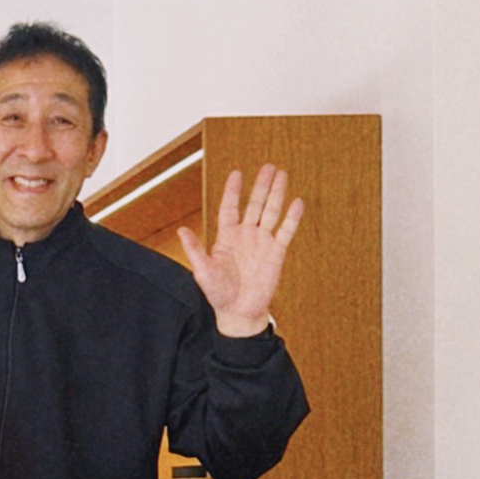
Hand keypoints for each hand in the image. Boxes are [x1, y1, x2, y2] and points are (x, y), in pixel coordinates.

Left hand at [177, 163, 302, 337]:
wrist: (239, 312)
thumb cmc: (219, 293)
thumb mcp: (203, 271)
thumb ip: (195, 250)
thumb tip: (182, 230)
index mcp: (226, 236)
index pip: (230, 207)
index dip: (233, 191)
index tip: (237, 173)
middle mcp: (245, 235)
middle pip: (254, 204)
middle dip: (261, 185)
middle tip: (268, 167)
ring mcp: (262, 242)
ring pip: (271, 212)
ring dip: (276, 194)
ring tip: (282, 175)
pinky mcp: (276, 253)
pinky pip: (285, 231)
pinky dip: (291, 218)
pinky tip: (297, 202)